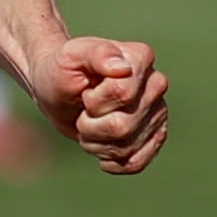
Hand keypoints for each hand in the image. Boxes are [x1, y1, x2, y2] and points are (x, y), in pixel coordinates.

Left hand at [38, 35, 168, 173]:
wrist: (58, 91)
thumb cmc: (63, 70)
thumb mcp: (71, 56)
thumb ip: (96, 54)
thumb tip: (122, 68)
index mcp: (141, 58)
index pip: (122, 94)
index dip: (94, 101)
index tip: (86, 90)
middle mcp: (156, 84)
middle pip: (122, 126)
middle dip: (90, 124)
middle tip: (84, 109)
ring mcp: (158, 112)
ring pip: (126, 147)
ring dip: (96, 142)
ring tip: (88, 124)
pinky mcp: (154, 136)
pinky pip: (136, 162)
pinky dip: (111, 161)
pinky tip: (100, 147)